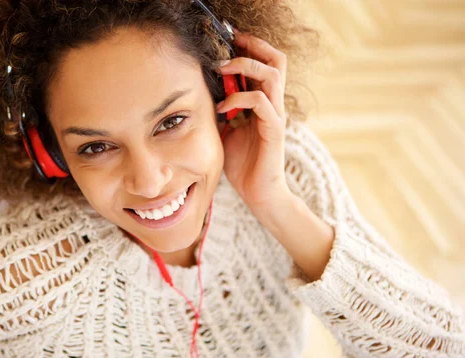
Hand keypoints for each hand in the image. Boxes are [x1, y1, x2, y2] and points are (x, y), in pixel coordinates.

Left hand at [215, 28, 291, 213]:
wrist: (257, 192)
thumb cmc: (243, 163)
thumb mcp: (225, 130)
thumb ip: (222, 110)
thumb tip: (204, 93)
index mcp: (263, 102)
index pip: (265, 64)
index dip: (250, 48)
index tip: (228, 39)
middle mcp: (273, 104)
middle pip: (277, 60)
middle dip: (254, 46)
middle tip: (231, 42)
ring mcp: (275, 116)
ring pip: (272, 74)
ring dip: (246, 66)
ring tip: (223, 68)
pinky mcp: (273, 130)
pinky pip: (261, 102)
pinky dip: (239, 98)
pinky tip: (222, 107)